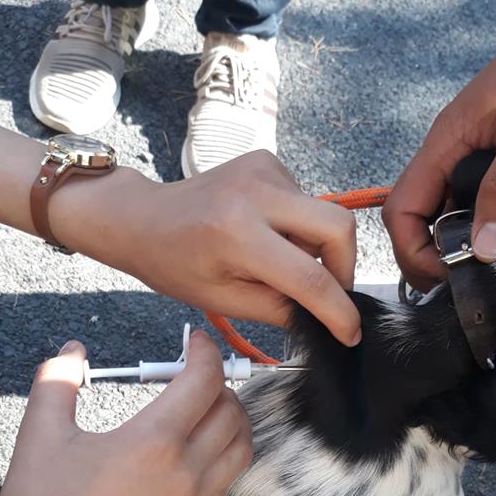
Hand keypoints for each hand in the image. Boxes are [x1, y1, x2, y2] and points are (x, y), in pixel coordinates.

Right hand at [0, 332, 251, 495]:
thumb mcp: (40, 433)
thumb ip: (58, 379)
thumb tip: (73, 350)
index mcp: (154, 442)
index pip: (205, 382)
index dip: (205, 351)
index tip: (194, 339)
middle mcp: (185, 471)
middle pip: (231, 411)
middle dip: (218, 380)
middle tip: (192, 369)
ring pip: (240, 447)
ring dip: (232, 416)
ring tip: (205, 403)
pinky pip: (228, 478)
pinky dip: (228, 451)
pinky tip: (201, 444)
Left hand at [52, 151, 360, 346]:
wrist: (144, 217)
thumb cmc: (174, 264)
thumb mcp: (224, 301)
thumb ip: (279, 309)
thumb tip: (325, 316)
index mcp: (237, 233)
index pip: (310, 277)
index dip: (339, 311)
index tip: (351, 333)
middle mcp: (255, 193)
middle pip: (338, 228)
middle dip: (345, 267)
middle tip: (328, 293)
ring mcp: (264, 169)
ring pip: (324, 217)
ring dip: (314, 249)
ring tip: (278, 264)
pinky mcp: (268, 161)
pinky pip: (306, 203)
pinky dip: (298, 229)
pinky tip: (269, 238)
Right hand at [383, 0, 495, 288]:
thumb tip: (480, 250)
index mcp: (446, 143)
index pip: (401, 209)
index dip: (412, 251)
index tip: (446, 277)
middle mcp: (452, 153)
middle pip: (419, 218)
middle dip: (432, 257)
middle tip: (469, 288)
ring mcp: (475, 157)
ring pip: (449, 214)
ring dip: (461, 247)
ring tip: (491, 274)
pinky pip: (480, 204)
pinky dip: (487, 231)